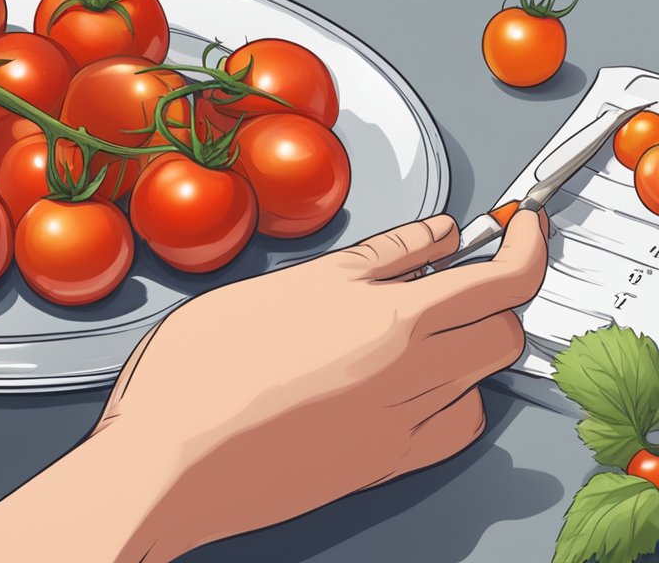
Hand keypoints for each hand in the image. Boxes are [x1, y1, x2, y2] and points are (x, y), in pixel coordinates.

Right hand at [96, 209, 548, 558]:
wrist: (169, 462)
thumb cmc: (198, 375)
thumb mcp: (277, 286)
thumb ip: (364, 262)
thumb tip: (425, 241)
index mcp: (379, 307)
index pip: (494, 269)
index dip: (522, 240)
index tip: (516, 229)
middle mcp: (406, 361)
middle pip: (505, 318)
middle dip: (502, 286)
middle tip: (474, 270)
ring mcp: (403, 416)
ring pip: (489, 369)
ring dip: (479, 336)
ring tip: (437, 322)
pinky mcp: (389, 461)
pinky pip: (462, 425)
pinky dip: (460, 396)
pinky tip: (426, 383)